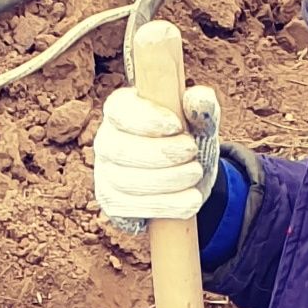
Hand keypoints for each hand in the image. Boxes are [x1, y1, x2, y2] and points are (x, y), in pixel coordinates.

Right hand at [93, 84, 221, 229]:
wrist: (186, 182)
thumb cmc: (188, 141)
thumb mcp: (200, 123)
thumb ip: (203, 108)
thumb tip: (198, 98)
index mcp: (121, 111)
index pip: (120, 111)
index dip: (147, 119)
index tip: (177, 126)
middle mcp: (106, 141)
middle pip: (120, 150)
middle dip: (161, 153)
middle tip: (193, 151)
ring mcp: (105, 174)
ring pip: (126, 181)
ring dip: (167, 180)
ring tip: (196, 174)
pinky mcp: (112, 203)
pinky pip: (132, 208)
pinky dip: (167, 206)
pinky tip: (191, 200)